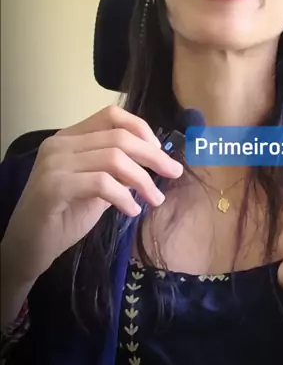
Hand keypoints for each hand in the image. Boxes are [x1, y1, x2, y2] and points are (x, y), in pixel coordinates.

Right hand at [1, 106, 182, 286]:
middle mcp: (60, 144)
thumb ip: (119, 170)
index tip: (160, 150)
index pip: (111, 115)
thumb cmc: (63, 217)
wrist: (27, 248)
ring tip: (154, 200)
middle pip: (119, 137)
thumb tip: (156, 159)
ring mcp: (54, 164)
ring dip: (143, 180)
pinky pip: (101, 183)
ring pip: (114, 158)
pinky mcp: (54, 187)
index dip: (141, 128)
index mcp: (69, 137)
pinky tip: (132, 211)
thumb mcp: (97, 187)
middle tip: (173, 173)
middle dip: (153, 155)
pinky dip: (124, 197)